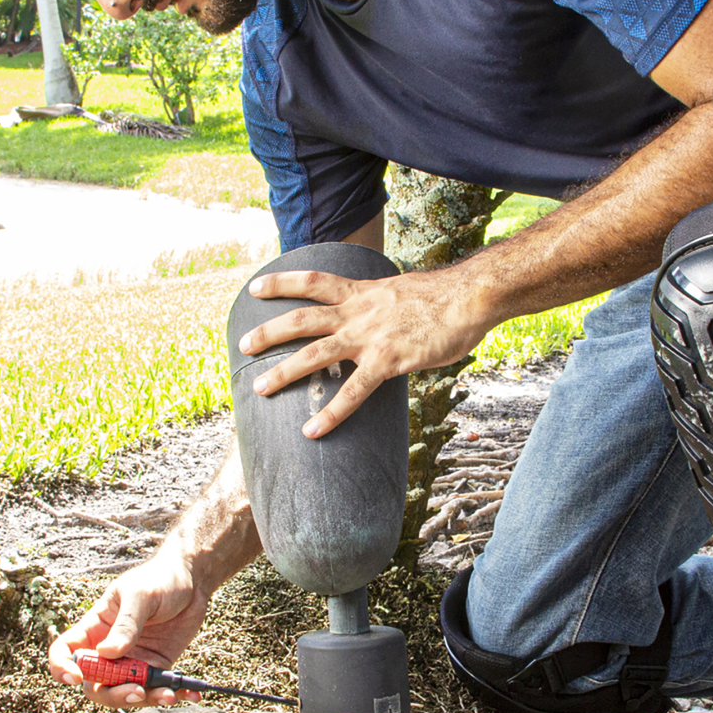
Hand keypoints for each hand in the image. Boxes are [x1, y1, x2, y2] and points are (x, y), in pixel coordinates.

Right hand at [47, 544, 209, 711]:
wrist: (192, 581)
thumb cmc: (159, 579)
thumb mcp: (141, 596)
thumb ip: (126, 624)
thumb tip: (107, 653)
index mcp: (94, 628)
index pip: (65, 651)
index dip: (61, 668)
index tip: (77, 678)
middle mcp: (109, 650)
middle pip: (95, 684)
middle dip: (113, 694)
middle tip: (137, 691)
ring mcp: (132, 661)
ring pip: (126, 693)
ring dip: (145, 699)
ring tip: (169, 695)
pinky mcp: (156, 667)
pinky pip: (158, 689)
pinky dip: (172, 695)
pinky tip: (191, 694)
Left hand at [236, 267, 492, 435]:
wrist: (470, 296)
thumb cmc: (445, 298)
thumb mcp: (404, 292)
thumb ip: (383, 306)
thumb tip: (381, 316)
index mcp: (362, 292)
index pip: (313, 282)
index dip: (282, 283)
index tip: (256, 287)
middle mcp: (358, 311)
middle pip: (301, 318)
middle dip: (268, 332)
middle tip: (243, 345)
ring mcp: (370, 336)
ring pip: (315, 352)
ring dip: (284, 371)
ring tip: (260, 388)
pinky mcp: (388, 360)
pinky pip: (352, 391)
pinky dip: (330, 412)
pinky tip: (313, 429)